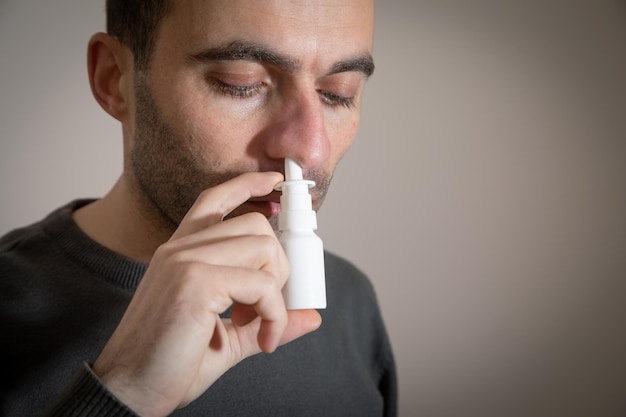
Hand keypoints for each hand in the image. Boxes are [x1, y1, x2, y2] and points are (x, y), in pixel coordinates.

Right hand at [92, 172, 321, 416]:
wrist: (127, 392)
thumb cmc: (169, 364)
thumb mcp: (227, 339)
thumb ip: (266, 320)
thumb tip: (311, 317)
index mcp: (180, 253)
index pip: (215, 199)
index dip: (248, 184)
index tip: (275, 183)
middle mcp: (180, 248)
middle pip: (255, 224)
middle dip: (279, 266)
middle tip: (268, 307)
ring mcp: (185, 260)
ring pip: (264, 247)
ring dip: (277, 291)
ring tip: (260, 325)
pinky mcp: (195, 282)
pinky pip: (262, 285)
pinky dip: (275, 315)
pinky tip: (263, 340)